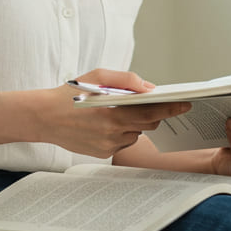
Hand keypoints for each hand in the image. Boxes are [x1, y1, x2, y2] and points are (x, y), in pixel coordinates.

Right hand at [33, 68, 191, 159]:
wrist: (44, 117)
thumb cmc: (71, 93)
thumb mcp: (97, 76)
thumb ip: (126, 79)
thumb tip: (149, 88)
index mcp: (114, 112)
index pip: (152, 111)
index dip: (172, 108)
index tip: (186, 104)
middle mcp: (113, 132)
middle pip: (148, 124)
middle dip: (152, 113)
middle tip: (148, 103)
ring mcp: (108, 146)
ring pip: (136, 134)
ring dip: (134, 124)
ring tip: (116, 112)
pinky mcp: (102, 154)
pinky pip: (122, 143)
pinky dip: (120, 132)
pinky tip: (105, 124)